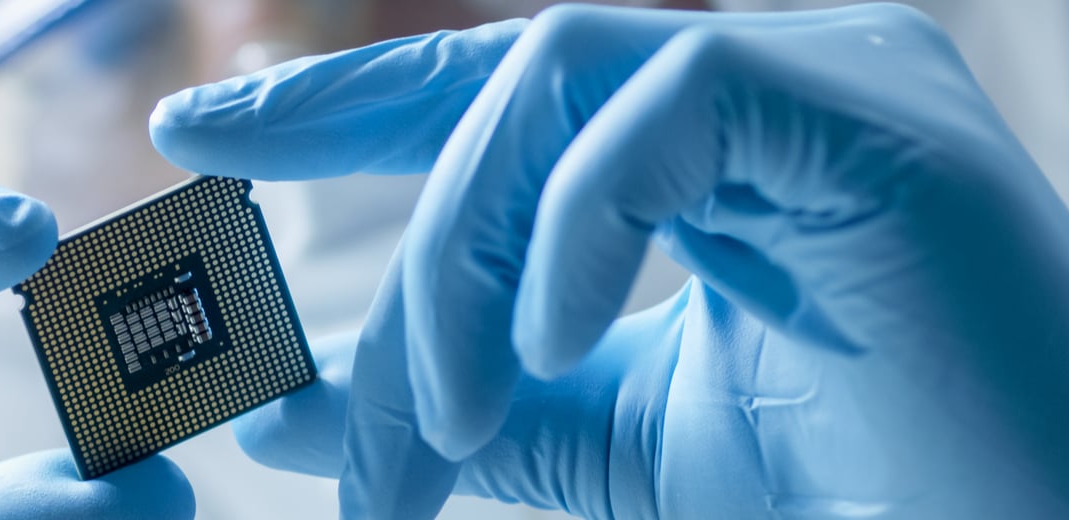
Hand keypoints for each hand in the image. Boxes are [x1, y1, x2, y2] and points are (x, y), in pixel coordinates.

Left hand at [151, 4, 1068, 518]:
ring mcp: (822, 76)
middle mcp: (759, 82)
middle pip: (497, 78)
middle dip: (356, 176)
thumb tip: (280, 405)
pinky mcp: (871, 112)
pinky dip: (568, 227)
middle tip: (260, 325)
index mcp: (702, 146)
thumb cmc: (854, 496)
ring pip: (551, 82)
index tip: (197, 131)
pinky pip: (657, 108)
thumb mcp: (605, 445)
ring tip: (439, 418)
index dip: (337, 100)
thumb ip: (460, 408)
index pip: (489, 89)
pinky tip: (541, 348)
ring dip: (454, 256)